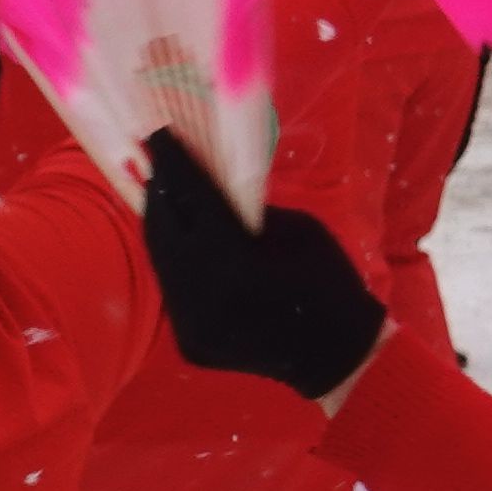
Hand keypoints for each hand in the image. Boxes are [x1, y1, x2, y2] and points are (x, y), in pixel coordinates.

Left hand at [138, 134, 390, 398]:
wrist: (336, 355)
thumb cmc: (330, 282)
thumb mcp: (301, 231)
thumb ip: (250, 211)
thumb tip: (208, 184)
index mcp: (239, 268)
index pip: (196, 203)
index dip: (176, 165)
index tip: (161, 135)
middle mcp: (204, 299)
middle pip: (165, 233)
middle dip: (159, 192)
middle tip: (155, 160)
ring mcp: (191, 326)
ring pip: (163, 264)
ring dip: (161, 226)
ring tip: (161, 193)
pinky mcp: (187, 342)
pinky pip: (175, 290)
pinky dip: (176, 261)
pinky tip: (179, 238)